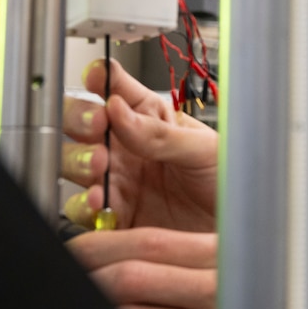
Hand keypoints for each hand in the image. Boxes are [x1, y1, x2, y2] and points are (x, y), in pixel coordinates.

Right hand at [61, 59, 218, 231]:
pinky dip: (84, 203)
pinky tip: (99, 199)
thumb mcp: (204, 150)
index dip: (102, 77)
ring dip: (78, 159)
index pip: (117, 88)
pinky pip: (83, 209)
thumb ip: (159, 133)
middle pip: (81, 122)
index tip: (97, 76)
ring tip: (98, 164)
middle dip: (80, 118)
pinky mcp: (113, 216)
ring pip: (73, 162)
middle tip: (97, 125)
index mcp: (150, 120)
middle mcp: (126, 148)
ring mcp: (117, 181)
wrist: (234, 232)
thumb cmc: (228, 184)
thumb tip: (118, 110)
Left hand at [69, 228, 217, 308]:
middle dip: (88, 276)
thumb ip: (183, 253)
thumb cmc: (261, 298)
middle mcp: (218, 292)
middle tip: (67, 276)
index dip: (100, 244)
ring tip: (86, 304)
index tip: (75, 248)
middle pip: (131, 279)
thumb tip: (118, 247)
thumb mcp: (231, 261)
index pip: (148, 243)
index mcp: (224, 256)